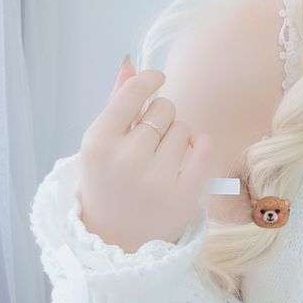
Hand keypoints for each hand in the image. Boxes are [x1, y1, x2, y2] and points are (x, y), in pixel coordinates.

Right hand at [77, 58, 214, 253]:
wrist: (116, 238)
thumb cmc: (108, 183)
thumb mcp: (100, 144)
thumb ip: (116, 103)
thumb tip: (131, 63)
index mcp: (98, 144)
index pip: (132, 94)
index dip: (149, 79)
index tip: (157, 77)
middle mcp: (126, 160)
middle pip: (164, 109)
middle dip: (160, 118)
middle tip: (148, 142)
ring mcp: (156, 179)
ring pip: (185, 128)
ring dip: (178, 137)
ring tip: (161, 160)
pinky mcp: (184, 195)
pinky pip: (205, 146)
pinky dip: (199, 147)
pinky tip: (185, 159)